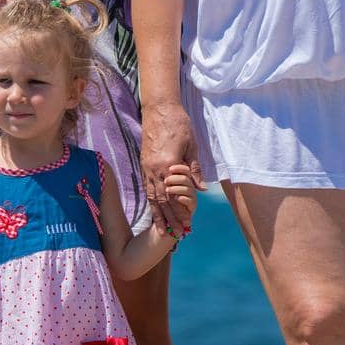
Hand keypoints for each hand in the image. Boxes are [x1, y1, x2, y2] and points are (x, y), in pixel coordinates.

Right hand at [141, 105, 205, 237]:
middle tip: (177, 236)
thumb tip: (200, 189)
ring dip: (159, 215)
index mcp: (167, 165)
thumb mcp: (191, 145)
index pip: (174, 196)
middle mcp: (154, 170)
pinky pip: (147, 188)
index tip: (186, 226)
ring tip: (163, 230)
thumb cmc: (178, 123)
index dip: (179, 213)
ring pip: (152, 197)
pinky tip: (155, 211)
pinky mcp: (144, 164)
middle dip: (169, 220)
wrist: (159, 107)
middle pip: (161, 201)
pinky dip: (151, 202)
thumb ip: (194, 169)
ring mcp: (146, 168)